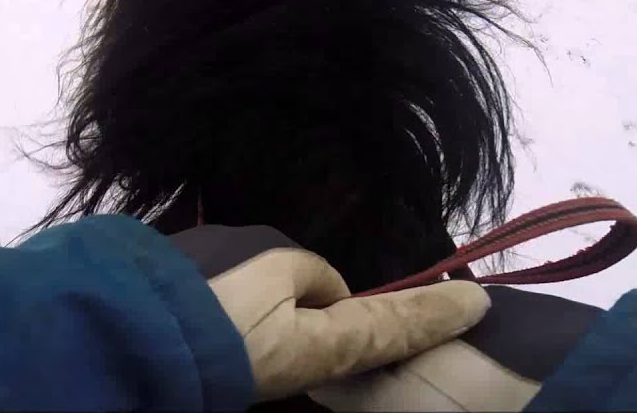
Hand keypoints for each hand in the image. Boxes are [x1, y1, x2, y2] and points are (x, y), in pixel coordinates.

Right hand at [169, 225, 490, 401]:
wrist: (155, 346)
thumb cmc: (218, 308)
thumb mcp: (272, 273)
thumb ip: (310, 273)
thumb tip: (321, 288)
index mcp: (331, 343)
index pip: (399, 323)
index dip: (439, 311)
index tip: (481, 300)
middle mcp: (320, 360)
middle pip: (383, 341)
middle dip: (420, 325)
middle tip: (458, 306)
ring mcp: (292, 362)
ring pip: (354, 339)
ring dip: (387, 324)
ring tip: (415, 306)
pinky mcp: (266, 356)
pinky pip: (321, 333)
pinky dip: (349, 320)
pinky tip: (347, 310)